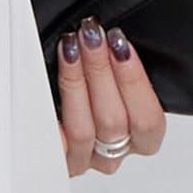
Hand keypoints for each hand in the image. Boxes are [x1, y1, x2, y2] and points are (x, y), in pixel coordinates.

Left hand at [55, 16, 166, 176]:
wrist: (57, 111)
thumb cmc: (94, 82)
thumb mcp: (118, 71)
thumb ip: (124, 60)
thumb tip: (120, 35)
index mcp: (141, 136)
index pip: (148, 120)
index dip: (134, 80)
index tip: (119, 43)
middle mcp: (114, 151)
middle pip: (113, 121)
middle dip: (101, 71)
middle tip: (90, 36)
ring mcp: (85, 158)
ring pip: (83, 130)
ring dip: (75, 82)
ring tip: (69, 48)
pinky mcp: (55, 158)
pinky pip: (53, 143)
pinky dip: (49, 112)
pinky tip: (44, 86)